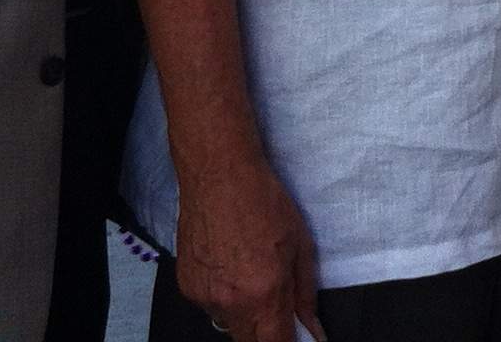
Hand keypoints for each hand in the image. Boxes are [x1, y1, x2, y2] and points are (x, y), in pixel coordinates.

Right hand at [175, 147, 322, 341]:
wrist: (219, 175)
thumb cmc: (264, 202)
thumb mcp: (300, 246)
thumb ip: (305, 295)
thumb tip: (313, 330)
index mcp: (264, 293)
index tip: (293, 335)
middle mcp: (231, 302)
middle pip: (249, 340)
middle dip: (264, 331)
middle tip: (272, 302)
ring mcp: (204, 297)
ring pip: (228, 324)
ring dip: (241, 312)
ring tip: (246, 273)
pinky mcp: (186, 287)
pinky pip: (209, 306)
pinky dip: (220, 296)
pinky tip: (227, 265)